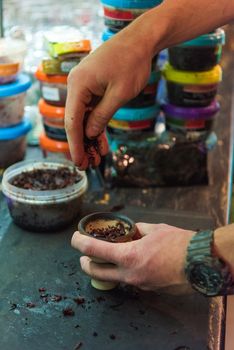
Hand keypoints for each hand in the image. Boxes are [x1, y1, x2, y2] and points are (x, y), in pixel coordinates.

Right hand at [65, 23, 152, 168]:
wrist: (140, 40)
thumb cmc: (131, 63)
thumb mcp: (119, 94)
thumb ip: (102, 116)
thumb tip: (89, 134)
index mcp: (78, 85)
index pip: (72, 121)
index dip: (75, 145)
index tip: (79, 162)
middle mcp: (76, 85)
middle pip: (76, 121)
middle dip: (83, 144)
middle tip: (89, 165)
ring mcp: (84, 86)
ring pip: (85, 118)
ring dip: (91, 137)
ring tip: (97, 157)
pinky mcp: (93, 87)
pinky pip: (92, 110)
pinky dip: (97, 125)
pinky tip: (101, 141)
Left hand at [71, 223, 194, 290]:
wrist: (200, 263)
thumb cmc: (178, 243)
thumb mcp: (155, 229)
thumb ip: (138, 230)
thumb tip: (132, 230)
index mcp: (128, 256)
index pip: (94, 250)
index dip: (79, 243)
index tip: (75, 238)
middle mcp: (129, 274)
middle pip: (96, 273)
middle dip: (85, 264)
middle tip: (84, 256)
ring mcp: (138, 285)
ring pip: (113, 279)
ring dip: (106, 269)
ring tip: (109, 257)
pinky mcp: (148, 289)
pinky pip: (130, 280)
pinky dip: (125, 271)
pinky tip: (134, 262)